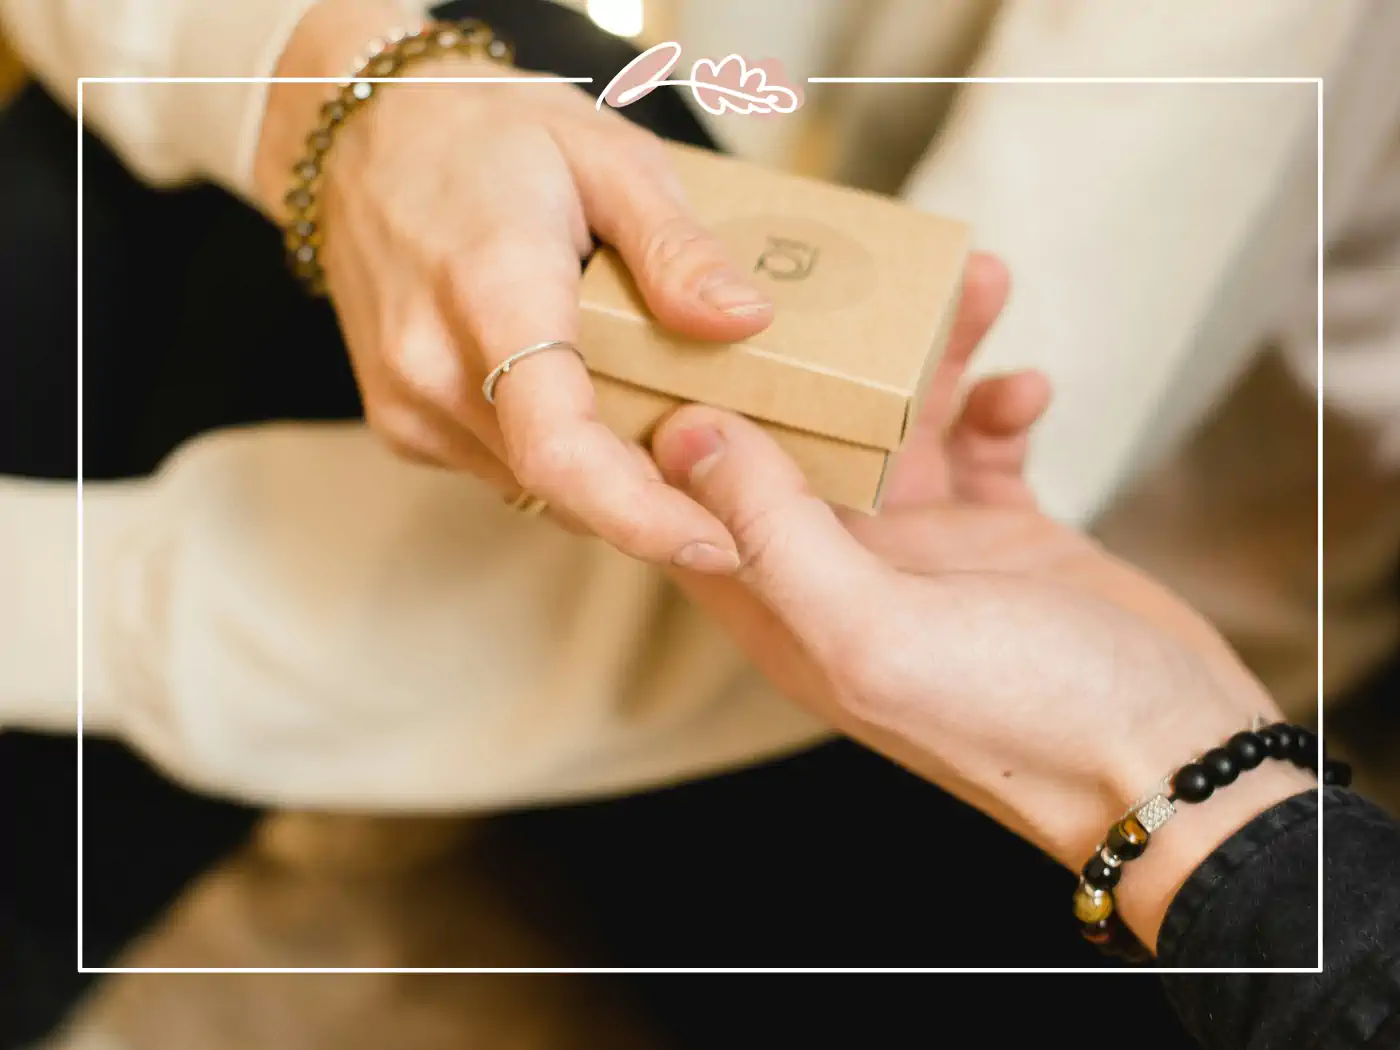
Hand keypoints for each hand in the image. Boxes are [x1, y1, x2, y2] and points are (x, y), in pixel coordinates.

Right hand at [253, 0, 770, 571]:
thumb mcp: (606, 153)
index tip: (715, 545)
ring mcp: (407, 403)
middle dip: (653, 504)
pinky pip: (505, 469)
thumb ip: (675, 246)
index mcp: (491, 291)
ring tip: (664, 427)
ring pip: (537, 488)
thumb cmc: (488, 135)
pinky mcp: (402, 423)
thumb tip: (745, 322)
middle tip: (728, 483)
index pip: (559, 445)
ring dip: (609, 482)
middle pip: (561, 485)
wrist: (362, 136)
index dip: (640, 514)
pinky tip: (593, 407)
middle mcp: (432, 366)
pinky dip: (561, 463)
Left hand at [652, 279, 1312, 948]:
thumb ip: (775, 534)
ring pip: (899, 424)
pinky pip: (981, 443)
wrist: (1174, 759)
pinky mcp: (1000, 535)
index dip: (683, 411)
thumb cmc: (1021, 716)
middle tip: (850, 264)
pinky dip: (998, 405)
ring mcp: (924, 552)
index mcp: (788, 606)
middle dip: (822, 351)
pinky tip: (1027, 390)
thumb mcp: (875, 628)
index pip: (698, 499)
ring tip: (973, 283)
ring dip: (930, 355)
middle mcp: (844, 573)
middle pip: (801, 438)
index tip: (687, 314)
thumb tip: (686, 434)